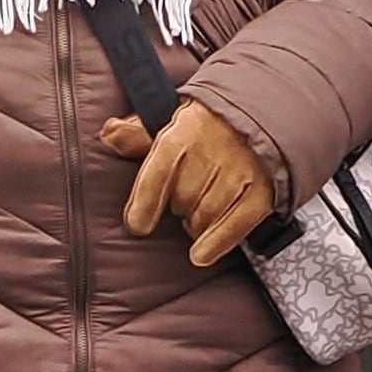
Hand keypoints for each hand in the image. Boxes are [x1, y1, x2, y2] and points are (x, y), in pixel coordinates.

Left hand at [106, 102, 275, 268]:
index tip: (138, 225)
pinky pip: (234, 228)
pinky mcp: (261, 193)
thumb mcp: (169, 121)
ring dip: (196, 224)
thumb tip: (109, 135)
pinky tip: (200, 255)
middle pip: (180, 203)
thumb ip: (136, 133)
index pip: (156, 177)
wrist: (261, 116)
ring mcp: (239, 174)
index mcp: (181, 135)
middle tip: (183, 200)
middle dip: (178, 207)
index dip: (144, 206)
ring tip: (197, 213)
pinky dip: (215, 245)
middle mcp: (211, 155)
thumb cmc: (207, 124)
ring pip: (204, 218)